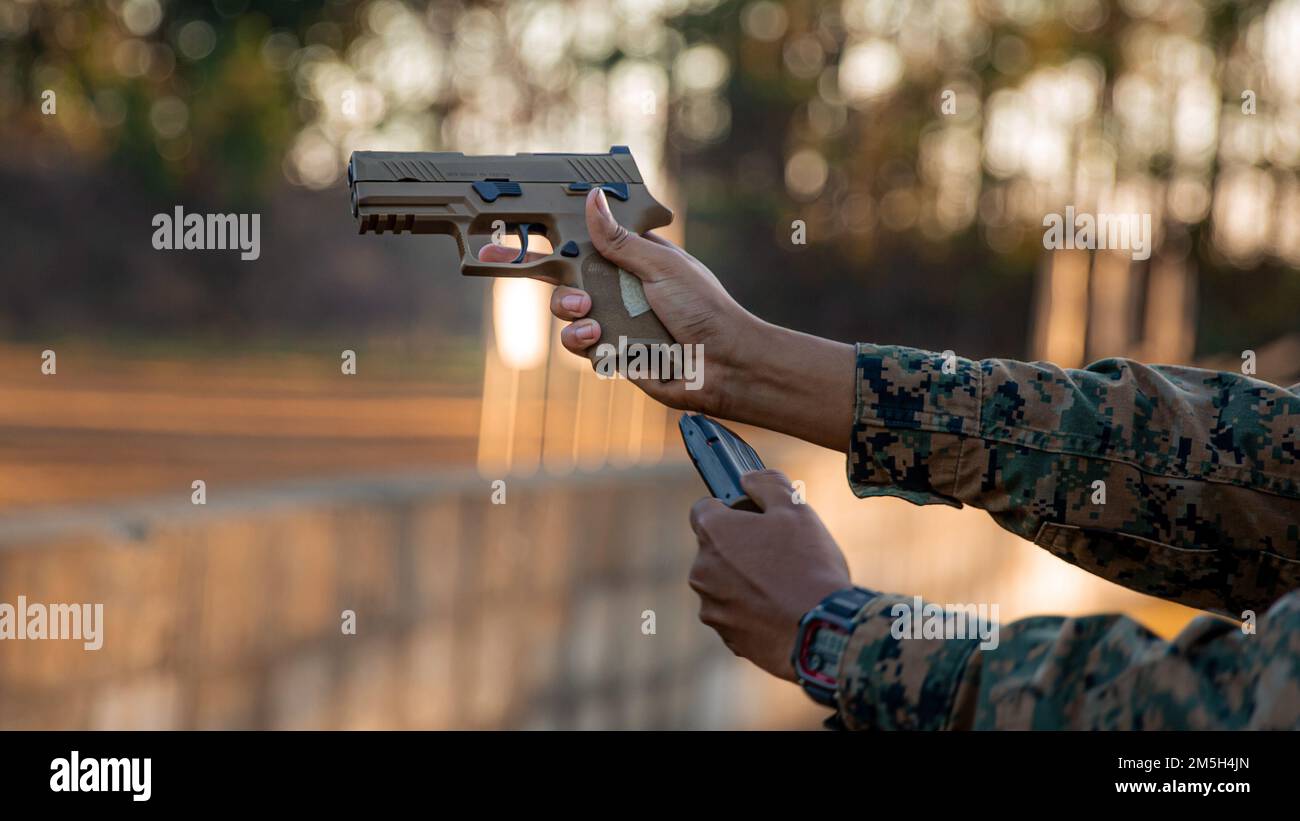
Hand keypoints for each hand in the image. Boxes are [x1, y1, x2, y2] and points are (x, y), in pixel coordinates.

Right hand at [477, 188, 858, 451]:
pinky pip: (579, 344)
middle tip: (551, 278)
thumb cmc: (704, 309)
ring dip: (569, 310)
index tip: (524, 233)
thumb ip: (620, 239)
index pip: (588, 243)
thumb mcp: (660, 265)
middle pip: (567, 276)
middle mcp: (620, 288)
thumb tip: (593, 199)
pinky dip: (582, 340)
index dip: (556, 238)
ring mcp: (614, 321)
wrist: (723, 365)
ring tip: (586, 310)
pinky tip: (598, 337)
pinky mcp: (612, 352)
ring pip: (567, 312)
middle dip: (553, 277)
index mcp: (634, 259)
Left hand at [688, 470, 851, 681]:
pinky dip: (755, 612)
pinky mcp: (728, 638)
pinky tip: (784, 612)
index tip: (755, 518)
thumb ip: (766, 483)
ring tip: (786, 586)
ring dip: (747, 583)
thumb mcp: (795, 508)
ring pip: (726, 585)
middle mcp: (701, 571)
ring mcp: (712, 607)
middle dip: (741, 549)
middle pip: (716, 550)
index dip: (731, 510)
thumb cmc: (808, 565)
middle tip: (780, 553)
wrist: (822, 631)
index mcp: (712, 533)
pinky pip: (738, 616)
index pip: (704, 509)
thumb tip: (748, 479)